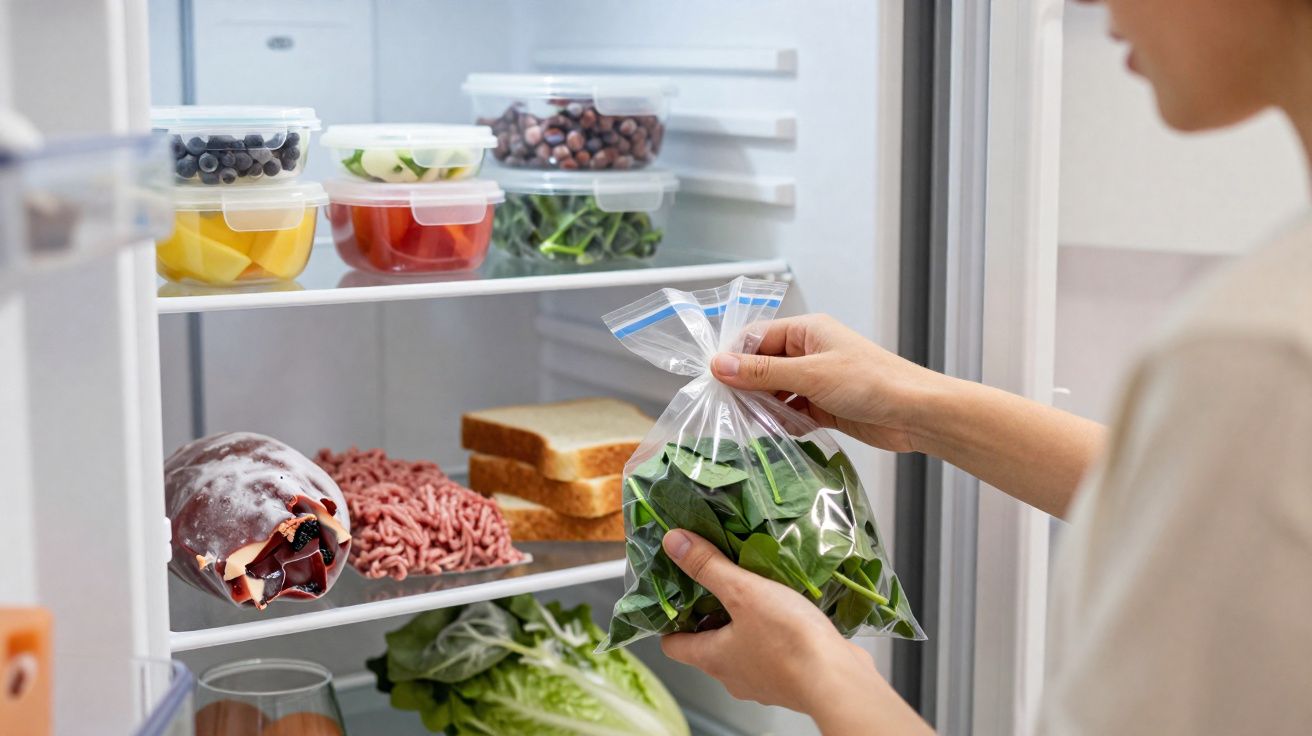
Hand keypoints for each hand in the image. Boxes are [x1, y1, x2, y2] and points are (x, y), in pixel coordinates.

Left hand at [659, 529, 932, 734]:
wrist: (837, 679)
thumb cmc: (788, 640)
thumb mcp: (743, 592)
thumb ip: (708, 567)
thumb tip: (672, 542)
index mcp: (712, 658)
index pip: (673, 645)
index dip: (669, 622)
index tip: (675, 597)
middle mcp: (732, 675)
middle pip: (707, 645)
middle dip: (710, 615)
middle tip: (716, 583)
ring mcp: (762, 681)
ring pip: (741, 649)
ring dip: (744, 624)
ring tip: (754, 592)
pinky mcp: (790, 679)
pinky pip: (772, 653)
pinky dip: (772, 634)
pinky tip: (786, 612)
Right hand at [713, 314, 945, 452]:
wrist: (916, 414)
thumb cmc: (871, 383)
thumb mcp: (811, 375)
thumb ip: (763, 373)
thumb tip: (718, 366)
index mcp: (806, 331)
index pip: (756, 337)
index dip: (733, 357)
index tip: (712, 380)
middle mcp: (809, 352)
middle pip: (762, 365)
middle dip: (745, 385)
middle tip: (725, 407)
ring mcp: (817, 380)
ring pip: (775, 390)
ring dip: (762, 406)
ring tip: (745, 423)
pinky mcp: (824, 406)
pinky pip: (791, 411)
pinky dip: (781, 421)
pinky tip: (773, 433)